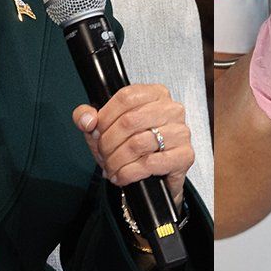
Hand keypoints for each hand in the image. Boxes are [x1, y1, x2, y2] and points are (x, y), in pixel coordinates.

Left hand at [72, 84, 193, 205]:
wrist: (152, 175)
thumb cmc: (130, 146)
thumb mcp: (104, 128)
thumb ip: (86, 116)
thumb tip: (87, 119)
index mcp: (155, 94)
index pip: (125, 97)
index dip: (105, 117)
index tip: (96, 131)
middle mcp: (172, 109)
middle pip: (130, 121)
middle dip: (108, 143)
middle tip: (103, 154)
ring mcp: (181, 132)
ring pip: (138, 144)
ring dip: (117, 160)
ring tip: (112, 167)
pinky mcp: (184, 155)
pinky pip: (150, 163)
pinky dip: (129, 173)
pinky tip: (123, 176)